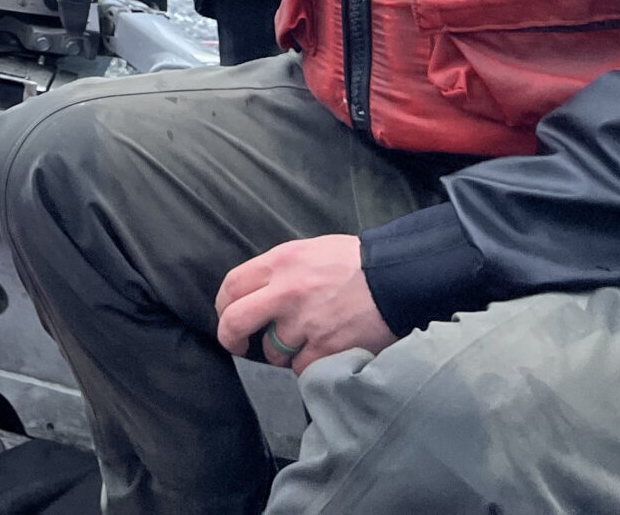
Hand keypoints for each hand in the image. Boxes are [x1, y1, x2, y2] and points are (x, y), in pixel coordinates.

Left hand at [214, 234, 396, 372]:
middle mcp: (286, 292)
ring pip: (273, 351)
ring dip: (283, 353)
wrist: (396, 278)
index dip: (223, 306)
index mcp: (279, 263)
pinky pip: (302, 368)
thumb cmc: (354, 263)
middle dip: (231, 338)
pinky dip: (309, 365)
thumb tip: (257, 293)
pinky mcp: (326, 348)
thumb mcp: (308, 252)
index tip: (227, 316)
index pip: (231, 286)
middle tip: (238, 345)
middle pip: (235, 321)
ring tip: (306, 341)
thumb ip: (279, 271)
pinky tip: (323, 352)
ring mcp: (305, 323)